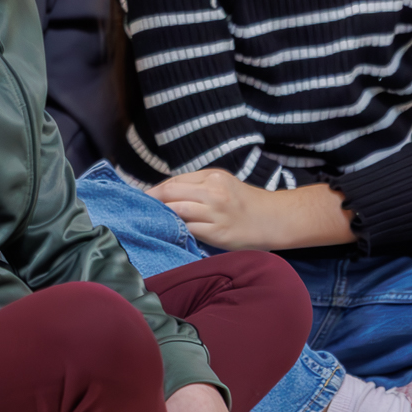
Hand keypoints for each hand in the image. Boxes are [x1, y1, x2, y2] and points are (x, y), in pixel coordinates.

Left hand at [149, 169, 350, 249]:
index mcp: (213, 177)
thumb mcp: (222, 184)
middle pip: (171, 194)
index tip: (141, 199)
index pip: (174, 182)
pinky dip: (177, 232)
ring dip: (161, 218)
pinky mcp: (218, 233)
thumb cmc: (244, 203)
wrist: (274, 220)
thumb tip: (164, 194)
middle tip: (137, 211)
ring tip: (150, 223)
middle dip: (152, 203)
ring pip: (177, 212)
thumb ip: (196, 186)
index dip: (154, 191)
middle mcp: (214, 192)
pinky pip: (189, 231)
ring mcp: (216, 213)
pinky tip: (169, 235)